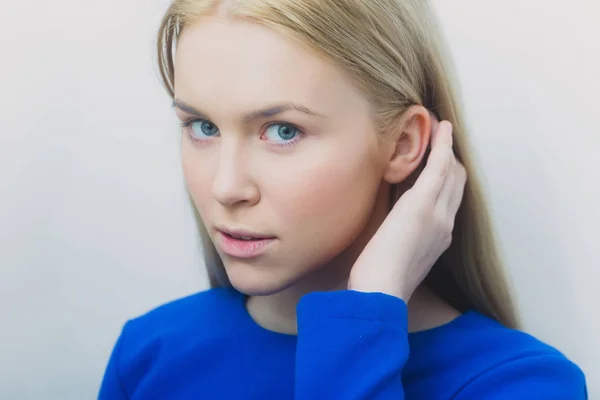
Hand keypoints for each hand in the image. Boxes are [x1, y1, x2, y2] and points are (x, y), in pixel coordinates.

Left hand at [348, 118, 466, 300]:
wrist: (381, 294)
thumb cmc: (380, 282)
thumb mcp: (398, 257)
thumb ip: (404, 238)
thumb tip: (396, 226)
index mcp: (439, 237)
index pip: (450, 199)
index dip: (449, 176)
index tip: (441, 159)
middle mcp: (446, 224)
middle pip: (458, 182)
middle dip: (452, 157)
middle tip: (442, 136)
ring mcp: (438, 214)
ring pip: (452, 172)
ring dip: (447, 147)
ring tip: (440, 128)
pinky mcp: (422, 206)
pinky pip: (439, 167)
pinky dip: (443, 146)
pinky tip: (442, 129)